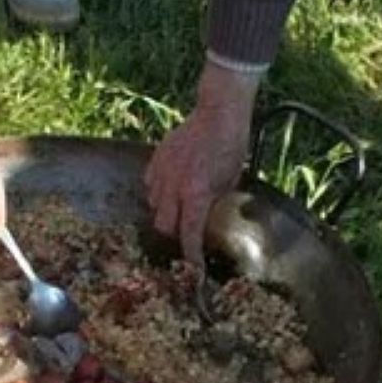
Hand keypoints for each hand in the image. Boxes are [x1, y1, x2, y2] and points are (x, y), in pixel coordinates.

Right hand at [145, 62, 260, 263]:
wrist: (218, 112)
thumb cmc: (231, 145)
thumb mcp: (230, 181)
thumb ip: (214, 202)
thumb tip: (206, 218)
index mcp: (196, 194)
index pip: (189, 235)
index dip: (191, 256)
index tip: (194, 270)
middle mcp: (174, 187)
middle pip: (164, 226)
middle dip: (174, 234)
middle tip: (187, 232)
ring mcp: (162, 172)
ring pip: (153, 206)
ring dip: (165, 212)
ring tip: (178, 206)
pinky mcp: (155, 159)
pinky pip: (149, 185)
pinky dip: (157, 192)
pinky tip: (170, 188)